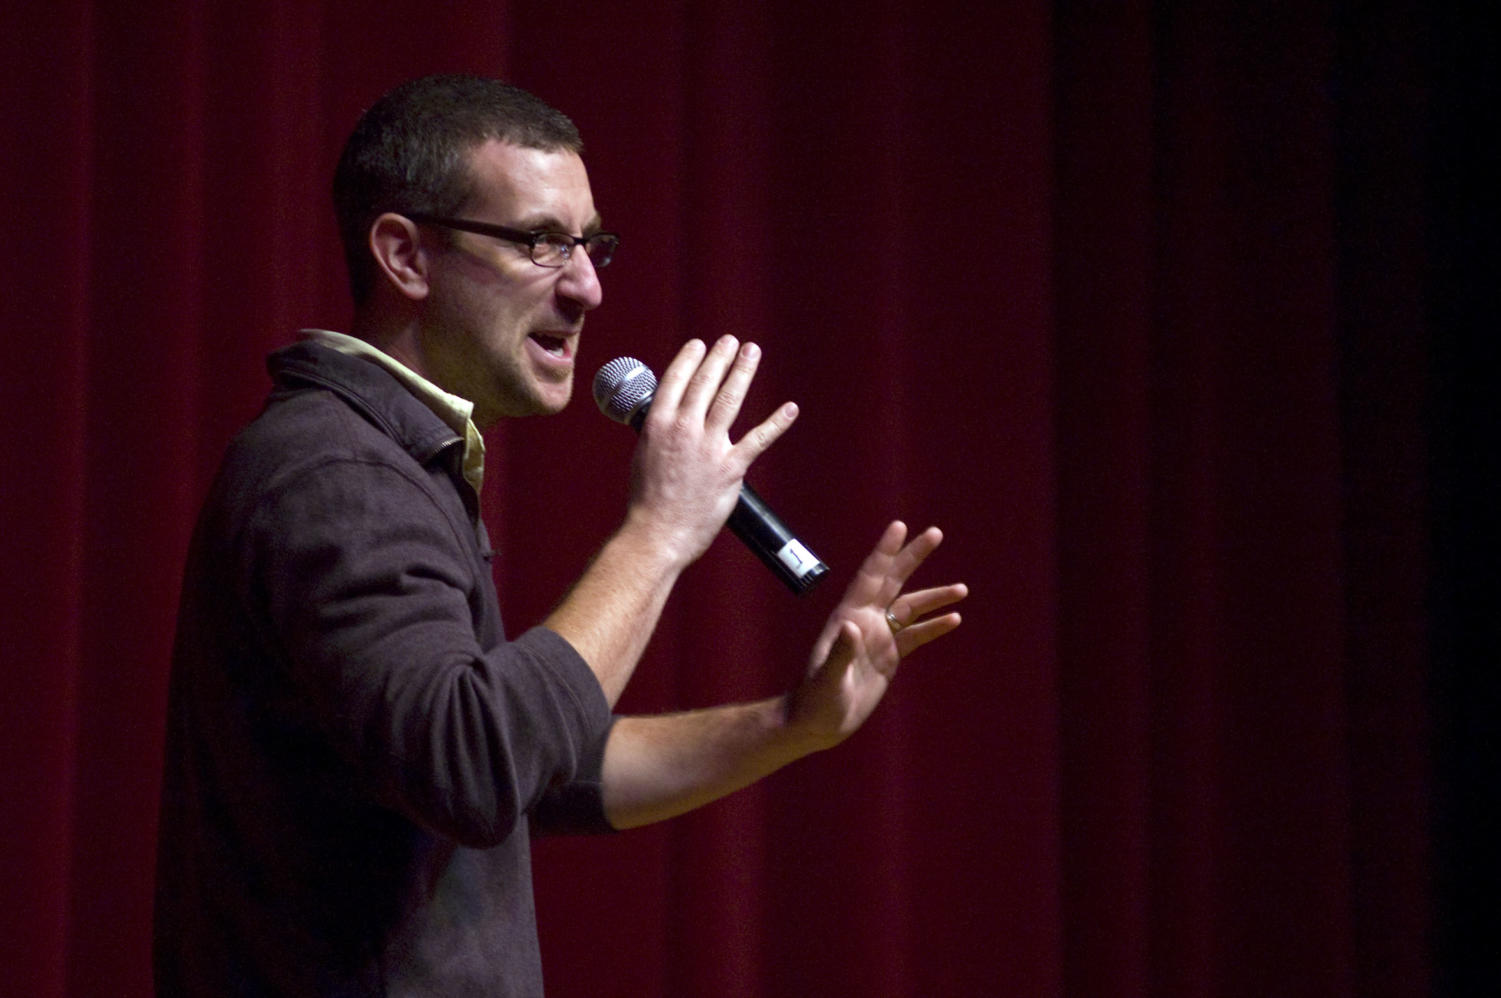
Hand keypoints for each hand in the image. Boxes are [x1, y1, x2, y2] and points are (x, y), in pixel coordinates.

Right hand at [626, 336, 796, 567]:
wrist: (657, 533)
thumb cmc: (647, 500)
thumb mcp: (644, 455)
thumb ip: (661, 433)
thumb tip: (670, 418)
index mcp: (658, 424)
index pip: (676, 380)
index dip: (690, 359)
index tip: (699, 344)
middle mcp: (684, 429)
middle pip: (705, 383)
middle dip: (720, 357)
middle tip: (730, 341)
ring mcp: (709, 447)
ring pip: (730, 400)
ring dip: (743, 372)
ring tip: (751, 352)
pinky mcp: (730, 468)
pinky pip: (758, 439)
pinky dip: (776, 422)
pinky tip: (789, 408)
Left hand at [787, 522, 966, 750]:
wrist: (818, 724)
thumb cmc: (816, 701)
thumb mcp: (828, 679)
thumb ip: (840, 653)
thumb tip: (853, 626)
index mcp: (849, 617)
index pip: (870, 577)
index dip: (885, 551)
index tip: (900, 526)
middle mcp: (865, 620)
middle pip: (894, 581)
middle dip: (913, 557)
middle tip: (935, 533)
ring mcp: (878, 638)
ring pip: (910, 609)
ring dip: (934, 597)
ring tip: (962, 589)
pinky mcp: (889, 657)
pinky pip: (915, 636)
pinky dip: (933, 627)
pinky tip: (954, 619)